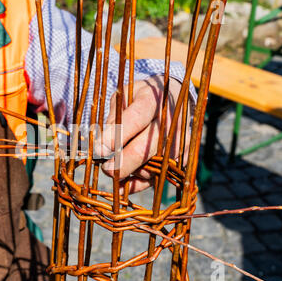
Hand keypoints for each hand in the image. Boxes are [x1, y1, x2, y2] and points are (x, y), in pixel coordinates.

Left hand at [95, 75, 189, 193]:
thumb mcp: (124, 96)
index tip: (100, 150)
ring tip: (114, 168)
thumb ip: (113, 118)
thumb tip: (102, 145)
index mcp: (152, 99)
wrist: (173, 98)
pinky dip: (139, 183)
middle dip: (121, 163)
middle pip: (144, 148)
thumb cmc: (141, 97)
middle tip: (105, 168)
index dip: (116, 136)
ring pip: (152, 165)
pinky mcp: (182, 155)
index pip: (135, 119)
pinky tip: (122, 183)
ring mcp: (178, 139)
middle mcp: (169, 120)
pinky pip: (159, 176)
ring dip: (130, 172)